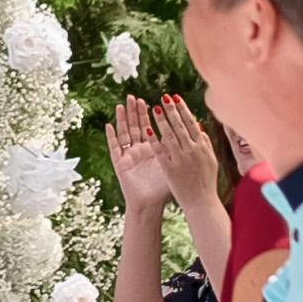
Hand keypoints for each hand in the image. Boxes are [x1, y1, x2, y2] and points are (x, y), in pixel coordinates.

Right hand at [107, 94, 172, 212]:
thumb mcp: (173, 164)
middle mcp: (139, 150)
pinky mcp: (120, 164)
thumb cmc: (164, 188)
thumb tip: (193, 133)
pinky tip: (109, 126)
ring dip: (122, 120)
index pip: (149, 127)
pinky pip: (114, 148)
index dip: (149, 114)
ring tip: (121, 105)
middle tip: (134, 96)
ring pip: (124, 133)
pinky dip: (111, 137)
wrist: (151, 204)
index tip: (152, 100)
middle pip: (135, 126)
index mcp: (152, 149)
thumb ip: (179, 149)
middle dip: (135, 112)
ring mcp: (128, 156)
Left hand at [152, 93, 221, 212]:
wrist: (202, 202)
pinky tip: (147, 130)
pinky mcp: (170, 169)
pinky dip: (154, 140)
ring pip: (169, 135)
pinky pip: (161, 151)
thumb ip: (205, 143)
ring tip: (153, 108)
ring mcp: (180, 159)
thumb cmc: (207, 181)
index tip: (175, 97)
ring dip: (161, 120)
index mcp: (202, 146)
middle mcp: (192, 150)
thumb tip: (199, 127)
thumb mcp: (210, 160)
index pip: (191, 122)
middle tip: (163, 97)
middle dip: (171, 109)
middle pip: (179, 125)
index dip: (182, 109)